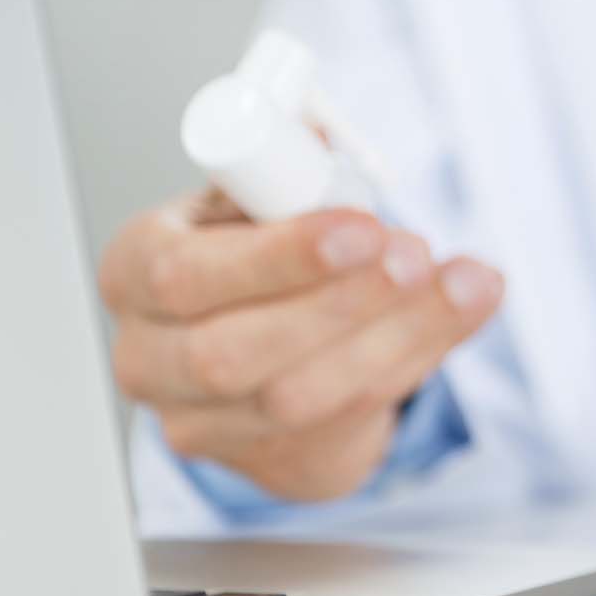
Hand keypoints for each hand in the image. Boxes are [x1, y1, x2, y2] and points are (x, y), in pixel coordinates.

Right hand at [99, 189, 501, 499]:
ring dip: (396, 334)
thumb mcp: (254, 199)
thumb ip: (286, 173)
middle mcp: (149, 359)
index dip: (278, 257)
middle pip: (232, 354)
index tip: (362, 227)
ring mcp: (200, 422)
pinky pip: (349, 416)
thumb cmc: (254, 255)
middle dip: (341, 303)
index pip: (184, 276)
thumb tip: (319, 136)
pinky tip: (461, 311)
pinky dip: (416, 357)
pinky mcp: (267, 459)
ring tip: (460, 282)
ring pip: (299, 397)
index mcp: (134, 271)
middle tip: (415, 258)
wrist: (266, 346)